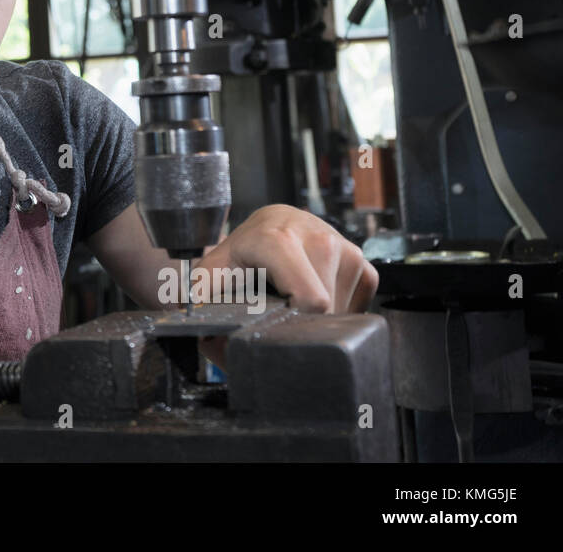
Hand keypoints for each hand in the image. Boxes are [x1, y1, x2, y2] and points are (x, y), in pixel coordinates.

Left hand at [193, 204, 378, 365]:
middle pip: (327, 312)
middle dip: (305, 325)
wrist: (271, 224)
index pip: (311, 301)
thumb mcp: (213, 272)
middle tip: (282, 315)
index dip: (295, 323)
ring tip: (295, 302)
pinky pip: (360, 303)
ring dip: (322, 319)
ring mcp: (345, 248)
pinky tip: (316, 298)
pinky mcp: (362, 260)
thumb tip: (205, 337)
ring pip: (344, 312)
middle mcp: (319, 239)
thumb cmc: (242, 254)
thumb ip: (201, 301)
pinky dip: (341, 311)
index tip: (277, 323)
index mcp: (280, 241)